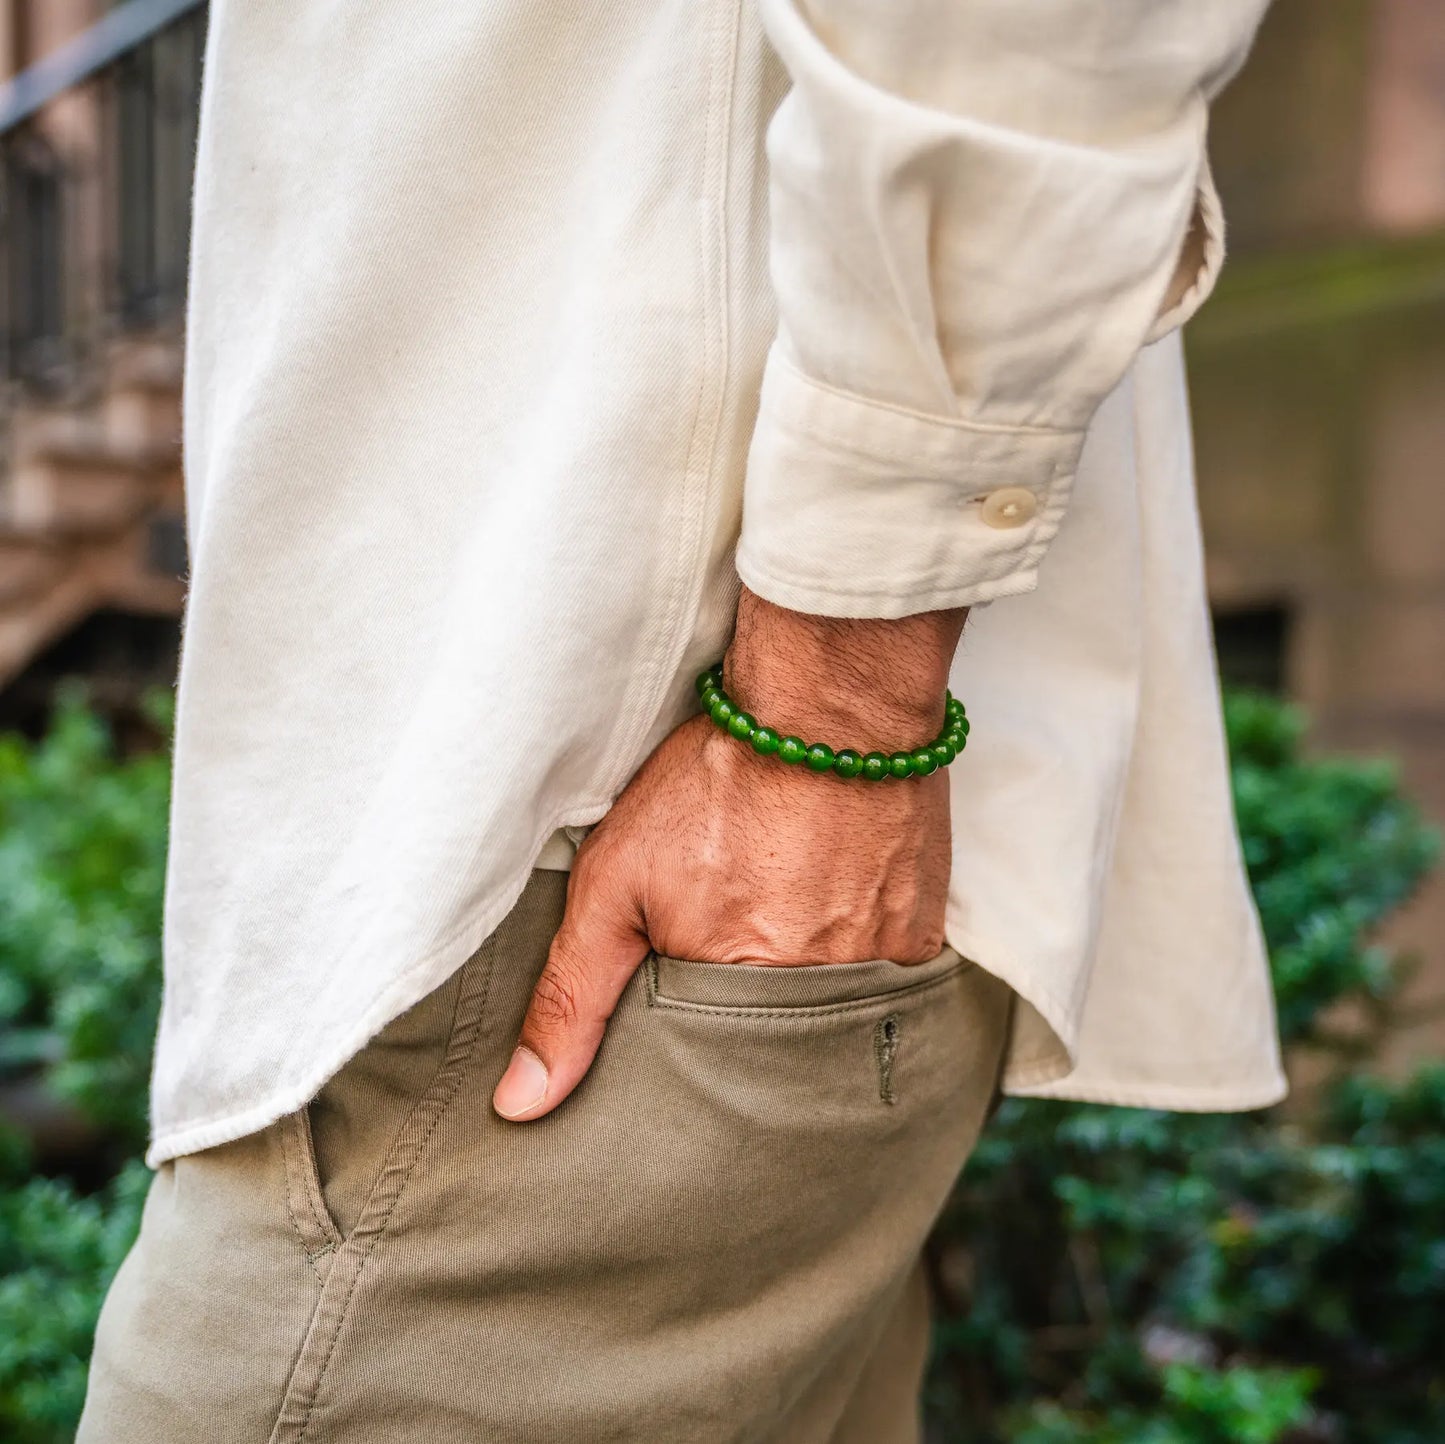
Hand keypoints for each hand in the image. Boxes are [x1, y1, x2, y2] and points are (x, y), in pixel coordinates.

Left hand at [492, 587, 966, 1120]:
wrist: (829, 703)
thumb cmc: (715, 783)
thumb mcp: (615, 879)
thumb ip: (573, 994)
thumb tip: (523, 1105)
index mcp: (738, 996)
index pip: (708, 1074)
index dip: (690, 1038)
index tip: (684, 996)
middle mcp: (821, 999)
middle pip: (775, 1052)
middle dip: (748, 1018)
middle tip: (738, 943)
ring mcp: (883, 969)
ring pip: (831, 1020)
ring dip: (804, 987)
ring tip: (784, 925)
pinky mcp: (923, 938)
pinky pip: (885, 983)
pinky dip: (854, 961)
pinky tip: (832, 914)